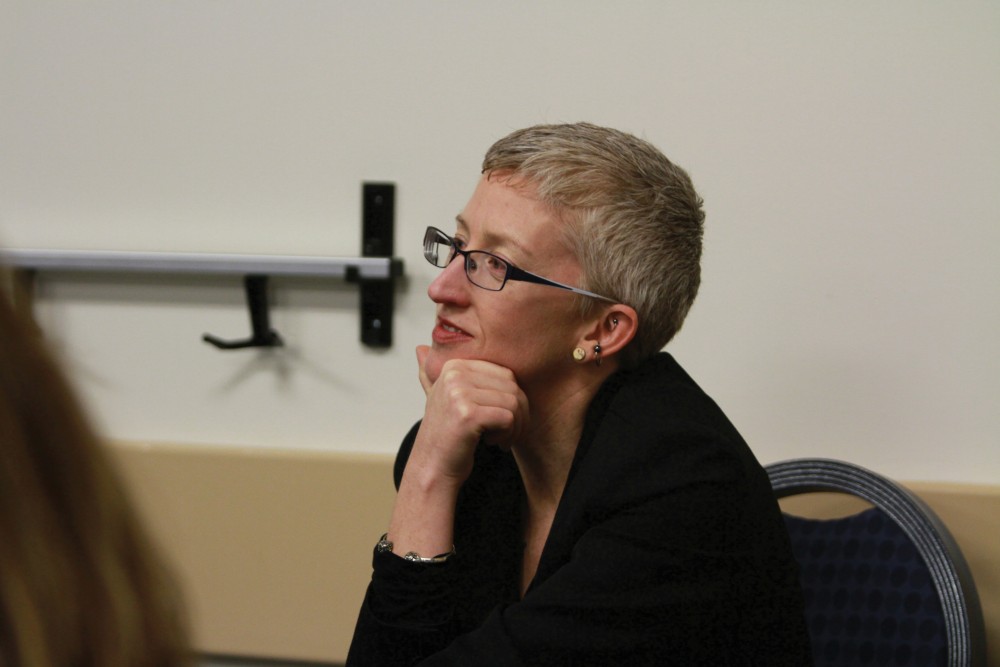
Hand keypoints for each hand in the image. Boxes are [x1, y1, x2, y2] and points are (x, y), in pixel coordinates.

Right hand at [412, 345, 528, 485]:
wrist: (432, 469)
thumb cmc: (446, 436)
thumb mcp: (441, 399)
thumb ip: (434, 374)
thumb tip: (420, 349)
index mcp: (453, 365)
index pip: (505, 373)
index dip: (512, 398)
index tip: (501, 419)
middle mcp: (454, 374)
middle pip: (513, 386)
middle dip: (519, 413)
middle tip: (507, 433)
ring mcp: (459, 393)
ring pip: (513, 402)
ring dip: (515, 427)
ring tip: (500, 439)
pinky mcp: (467, 414)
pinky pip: (508, 418)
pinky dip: (508, 435)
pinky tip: (493, 443)